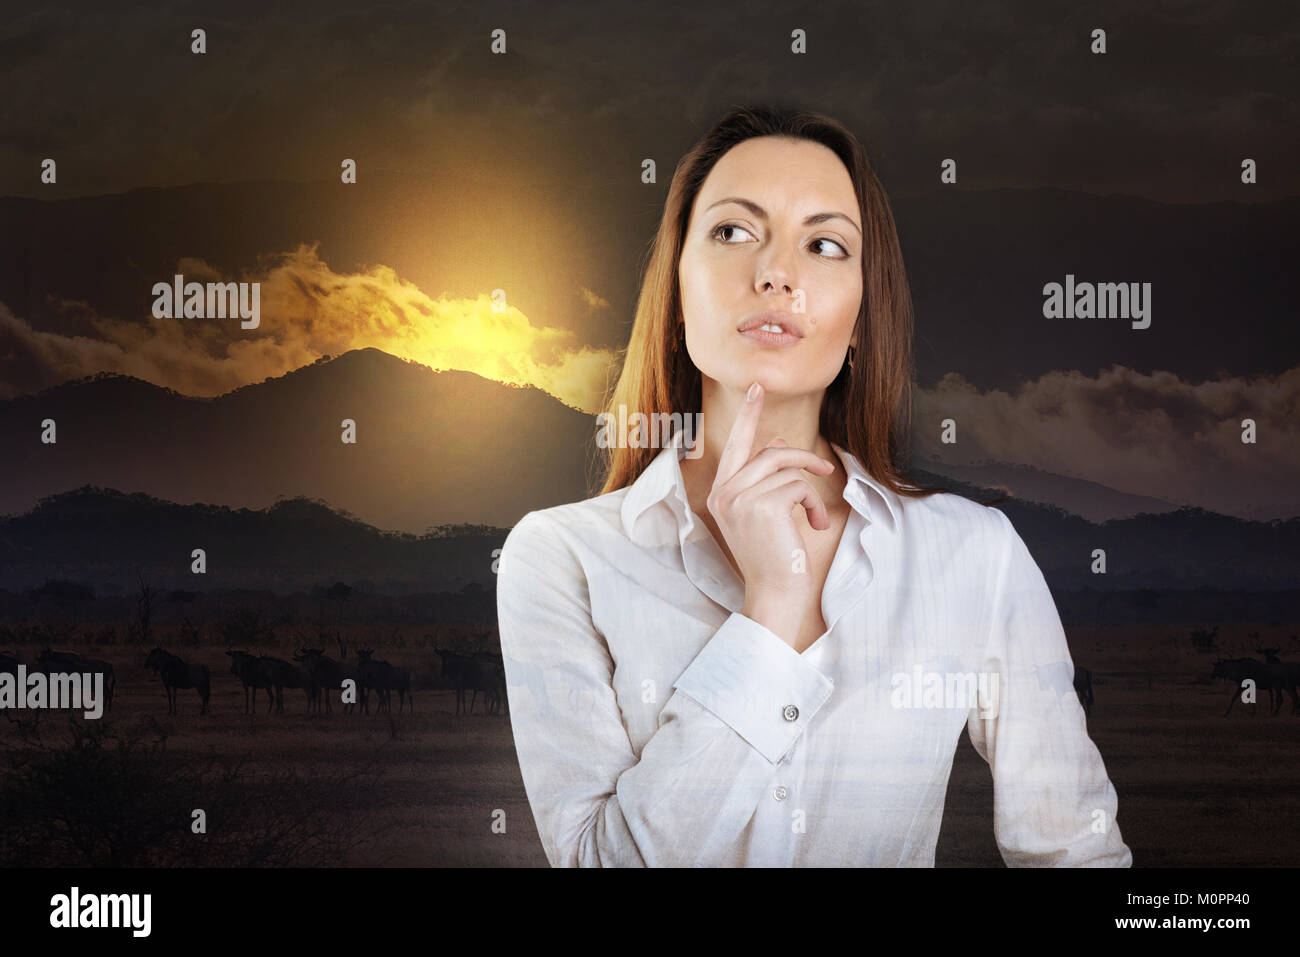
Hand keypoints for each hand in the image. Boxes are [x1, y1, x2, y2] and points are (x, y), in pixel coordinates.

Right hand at [704, 382, 836, 644]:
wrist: (775, 594)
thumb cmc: (774, 558)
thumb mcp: (765, 515)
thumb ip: (765, 480)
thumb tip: (779, 444)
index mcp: (721, 494)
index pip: (736, 446)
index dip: (749, 415)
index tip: (757, 388)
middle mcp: (724, 493)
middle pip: (770, 452)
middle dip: (803, 458)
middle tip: (826, 467)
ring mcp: (740, 498)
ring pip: (787, 469)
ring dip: (810, 492)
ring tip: (814, 518)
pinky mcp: (761, 505)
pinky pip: (799, 486)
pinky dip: (814, 505)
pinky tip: (813, 526)